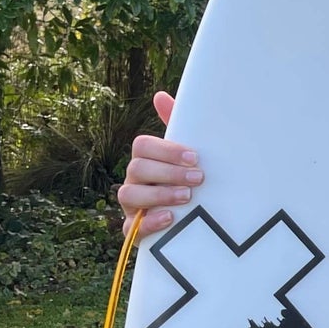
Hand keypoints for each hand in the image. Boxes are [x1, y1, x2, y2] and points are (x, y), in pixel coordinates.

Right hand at [117, 90, 200, 239]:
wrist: (197, 220)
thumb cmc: (189, 181)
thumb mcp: (188, 156)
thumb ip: (177, 126)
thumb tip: (160, 95)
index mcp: (146, 160)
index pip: (143, 146)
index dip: (166, 150)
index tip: (194, 157)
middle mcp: (135, 181)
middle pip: (137, 168)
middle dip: (168, 172)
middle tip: (198, 178)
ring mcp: (132, 207)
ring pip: (130, 195)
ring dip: (159, 194)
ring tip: (187, 197)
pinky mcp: (135, 232)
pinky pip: (131, 229)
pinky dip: (150, 222)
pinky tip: (170, 217)